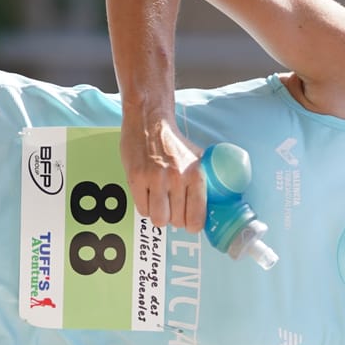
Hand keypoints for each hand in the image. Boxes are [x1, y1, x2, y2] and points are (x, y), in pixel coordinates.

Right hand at [120, 115, 205, 232]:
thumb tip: (206, 212)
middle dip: (173, 218)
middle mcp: (177, 178)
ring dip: (158, 215)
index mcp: (196, 175)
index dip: (191, 225)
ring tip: (159, 202)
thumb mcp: (197, 160)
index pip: (197, 219)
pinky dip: (145, 206)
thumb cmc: (173, 144)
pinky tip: (148, 194)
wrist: (149, 120)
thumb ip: (200, 184)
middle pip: (176, 222)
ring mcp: (156, 179)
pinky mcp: (137, 178)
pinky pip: (142, 210)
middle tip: (171, 206)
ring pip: (159, 220)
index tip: (188, 220)